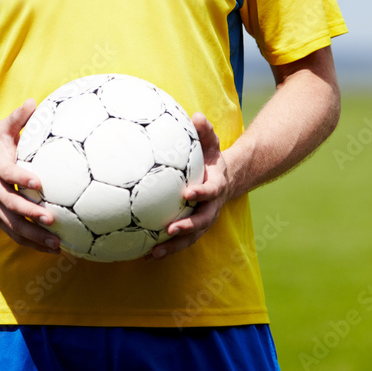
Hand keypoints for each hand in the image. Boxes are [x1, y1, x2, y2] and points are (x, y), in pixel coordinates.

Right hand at [0, 99, 60, 254]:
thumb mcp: (1, 131)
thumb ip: (17, 118)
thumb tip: (34, 101)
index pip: (9, 174)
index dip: (22, 178)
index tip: (39, 182)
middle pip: (11, 206)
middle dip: (30, 213)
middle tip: (51, 218)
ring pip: (14, 226)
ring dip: (35, 236)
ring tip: (57, 243)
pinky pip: (16, 235)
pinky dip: (32, 244)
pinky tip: (52, 250)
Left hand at [147, 112, 229, 258]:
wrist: (224, 178)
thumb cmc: (210, 157)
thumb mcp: (211, 142)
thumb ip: (205, 130)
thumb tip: (196, 116)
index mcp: (216, 185)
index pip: (211, 191)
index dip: (201, 193)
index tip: (188, 193)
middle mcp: (212, 206)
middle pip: (203, 221)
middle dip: (188, 227)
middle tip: (171, 229)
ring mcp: (204, 219)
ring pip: (192, 237)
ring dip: (174, 246)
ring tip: (154, 253)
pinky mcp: (193, 228)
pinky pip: (182, 241)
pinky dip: (167, 249)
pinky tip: (146, 254)